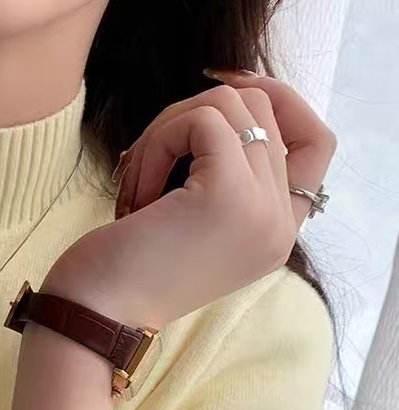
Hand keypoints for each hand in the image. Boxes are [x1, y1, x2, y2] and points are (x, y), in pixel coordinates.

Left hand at [43, 71, 336, 326]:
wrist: (93, 321)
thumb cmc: (122, 272)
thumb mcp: (189, 220)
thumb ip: (224, 172)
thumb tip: (228, 91)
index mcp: (278, 235)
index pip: (316, 143)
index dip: (278, 100)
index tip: (220, 89)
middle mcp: (282, 226)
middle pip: (263, 109)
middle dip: (192, 117)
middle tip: (144, 165)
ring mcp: (263, 210)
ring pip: (232, 104)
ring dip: (168, 129)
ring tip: (136, 185)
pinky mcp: (230, 195)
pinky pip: (202, 118)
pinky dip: (158, 141)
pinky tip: (134, 195)